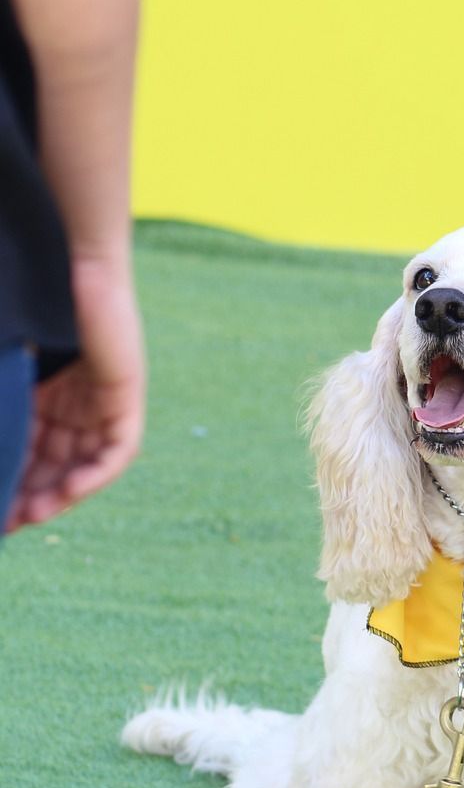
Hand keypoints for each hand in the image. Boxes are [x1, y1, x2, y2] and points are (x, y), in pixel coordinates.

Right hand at [5, 256, 144, 532]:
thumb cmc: (31, 298)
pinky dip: (91, 474)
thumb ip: (3, 393)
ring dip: (55, 493)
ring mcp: (102, 404)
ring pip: (80, 463)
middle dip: (29, 495)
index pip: (30, 449)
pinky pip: (114, 453)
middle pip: (54, 463)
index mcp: (45, 393)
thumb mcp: (12, 361)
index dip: (12, 479)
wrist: (72, 264)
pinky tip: (67, 491)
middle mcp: (75, 404)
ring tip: (27, 517)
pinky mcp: (126, 401)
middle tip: (6, 523)